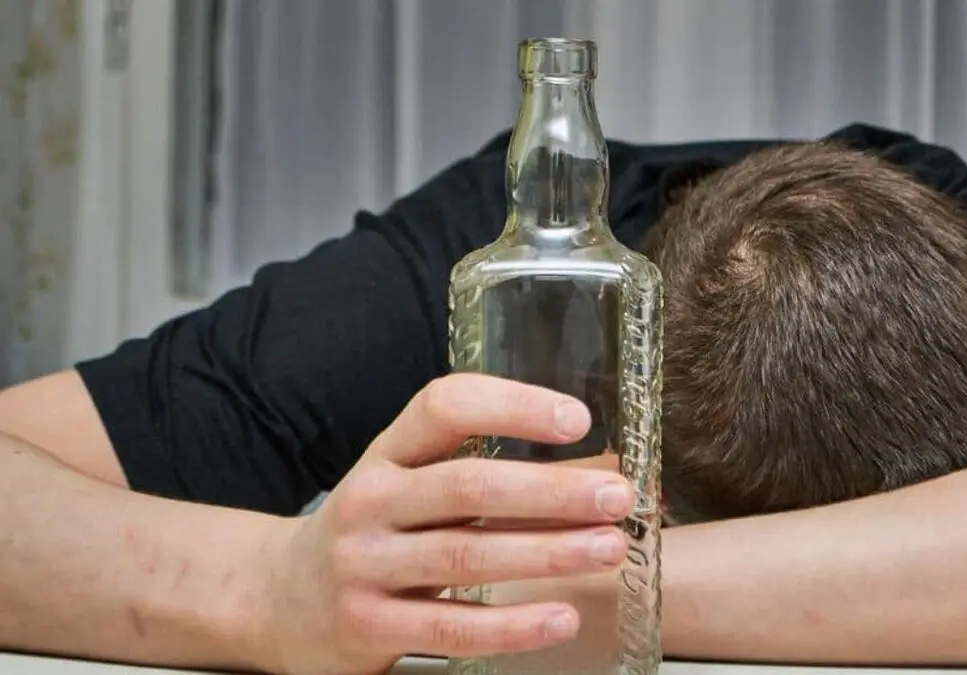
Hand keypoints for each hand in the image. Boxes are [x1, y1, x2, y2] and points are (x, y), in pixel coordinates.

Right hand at [252, 374, 636, 674]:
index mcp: (386, 453)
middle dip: (551, 490)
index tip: (577, 418)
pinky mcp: (368, 626)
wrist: (277, 598)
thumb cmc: (373, 531)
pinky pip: (452, 626)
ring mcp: (364, 565)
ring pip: (466, 555)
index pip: (444, 407)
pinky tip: (561, 616)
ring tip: (608, 546)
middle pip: (468, 485)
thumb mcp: (410, 485)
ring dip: (547, 552)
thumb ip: (484, 471)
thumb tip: (599, 467)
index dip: (512, 405)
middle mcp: (370, 501)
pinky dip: (512, 625)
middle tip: (616, 496)